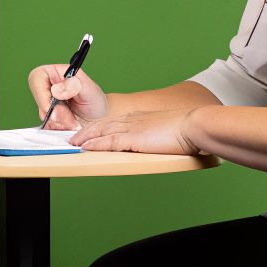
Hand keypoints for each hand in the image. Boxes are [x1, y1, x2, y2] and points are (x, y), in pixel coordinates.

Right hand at [27, 64, 110, 129]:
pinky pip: (48, 126)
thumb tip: (57, 89)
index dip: (41, 94)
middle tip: (71, 120)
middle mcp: (48, 88)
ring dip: (60, 122)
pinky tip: (71, 125)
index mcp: (54, 73)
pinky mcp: (49, 119)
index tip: (50, 107)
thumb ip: (73, 84)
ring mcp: (47, 105)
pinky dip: (60, 128)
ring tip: (75, 121)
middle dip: (56, 113)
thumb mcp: (89, 88)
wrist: (101, 118)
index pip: (37, 78)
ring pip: (44, 115)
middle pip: (40, 100)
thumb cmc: (96, 100)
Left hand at [69, 108, 201, 154]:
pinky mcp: (134, 138)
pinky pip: (109, 142)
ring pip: (102, 132)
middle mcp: (133, 120)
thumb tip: (158, 142)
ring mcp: (132, 128)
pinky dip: (95, 144)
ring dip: (86, 138)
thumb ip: (158, 135)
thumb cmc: (186, 130)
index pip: (114, 122)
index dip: (100, 127)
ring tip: (74, 143)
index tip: (91, 131)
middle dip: (87, 131)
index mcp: (141, 118)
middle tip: (74, 137)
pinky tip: (86, 147)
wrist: (193, 126)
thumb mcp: (167, 131)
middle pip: (104, 125)